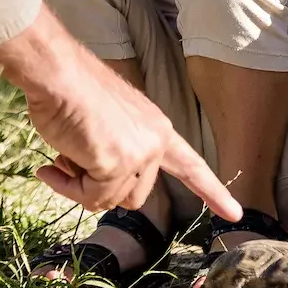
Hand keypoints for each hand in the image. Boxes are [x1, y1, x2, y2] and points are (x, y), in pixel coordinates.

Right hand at [0, 7, 237, 221]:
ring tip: (65, 154)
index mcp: (156, 128)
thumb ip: (117, 156)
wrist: (57, 74)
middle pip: (134, 196)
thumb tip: (100, 191)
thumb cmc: (72, 94)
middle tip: (70, 161)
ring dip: (81, 187)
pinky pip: (90, 197)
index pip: (190, 165)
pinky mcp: (116, 165)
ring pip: (110, 200)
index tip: (235, 212)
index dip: (212, 191)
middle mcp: (155, 141)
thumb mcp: (107, 127)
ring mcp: (139, 154)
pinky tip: (52, 166)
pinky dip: (67, 187)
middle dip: (99, 187)